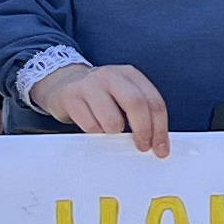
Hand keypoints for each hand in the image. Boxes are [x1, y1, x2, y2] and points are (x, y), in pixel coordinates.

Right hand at [34, 60, 169, 156]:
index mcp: (130, 74)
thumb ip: (140, 111)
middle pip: (136, 104)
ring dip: (115, 133)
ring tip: (110, 131)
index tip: (160, 148)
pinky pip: (91, 126)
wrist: (62, 82)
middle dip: (143, 131)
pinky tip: (94, 128)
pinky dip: (97, 134)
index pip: (154, 101)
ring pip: (112, 120)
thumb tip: (156, 142)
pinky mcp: (71, 97)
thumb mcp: (122, 94)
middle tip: (142, 147)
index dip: (160, 128)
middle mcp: (111, 75)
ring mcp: (89, 84)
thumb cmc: (100, 95)